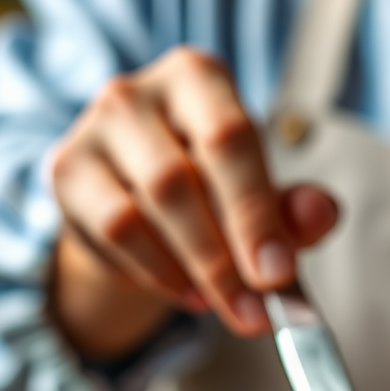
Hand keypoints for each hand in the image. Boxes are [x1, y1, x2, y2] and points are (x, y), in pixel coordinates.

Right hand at [49, 46, 337, 347]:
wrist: (143, 206)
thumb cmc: (214, 193)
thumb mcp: (265, 200)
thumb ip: (296, 209)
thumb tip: (323, 212)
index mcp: (201, 80)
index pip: (230, 137)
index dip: (255, 211)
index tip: (277, 274)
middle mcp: (139, 93)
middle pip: (178, 178)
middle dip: (223, 257)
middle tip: (256, 311)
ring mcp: (94, 130)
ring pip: (141, 212)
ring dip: (194, 272)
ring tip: (230, 306)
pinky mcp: (67, 172)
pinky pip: (113, 233)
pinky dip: (158, 273)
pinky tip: (189, 293)